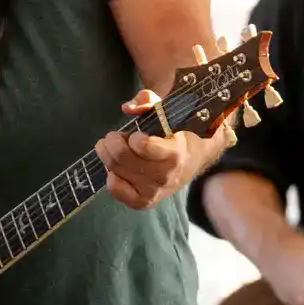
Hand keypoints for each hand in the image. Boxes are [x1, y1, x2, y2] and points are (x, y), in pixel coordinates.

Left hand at [98, 64, 239, 209]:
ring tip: (115, 148)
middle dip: (112, 141)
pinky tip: (119, 169)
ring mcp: (154, 192)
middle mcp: (166, 176)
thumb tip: (127, 108)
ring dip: (108, 155)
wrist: (194, 158)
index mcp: (175, 153)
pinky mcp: (144, 202)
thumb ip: (149, 102)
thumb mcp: (168, 111)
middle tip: (115, 136)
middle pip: (121, 157)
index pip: (142, 146)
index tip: (137, 134)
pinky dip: (112, 177)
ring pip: (115, 171)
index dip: (133, 137)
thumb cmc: (176, 132)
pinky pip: (116, 190)